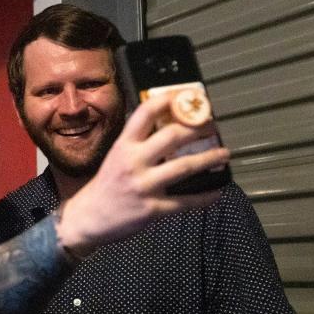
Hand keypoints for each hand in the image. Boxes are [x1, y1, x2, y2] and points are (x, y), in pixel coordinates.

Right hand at [57, 93, 229, 255]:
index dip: (167, 100)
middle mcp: (133, 162)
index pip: (145, 113)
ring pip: (185, 166)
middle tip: (211, 126)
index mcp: (123, 146)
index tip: (184, 96)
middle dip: (198, 128)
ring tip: (224, 153)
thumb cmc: (105, 185)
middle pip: (172, 136)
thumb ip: (138, 143)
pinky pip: (186, 201)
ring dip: (209, 158)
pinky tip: (217, 191)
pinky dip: (206, 196)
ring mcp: (144, 186)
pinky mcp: (153, 209)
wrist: (89, 218)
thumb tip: (167, 126)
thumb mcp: (115, 156)